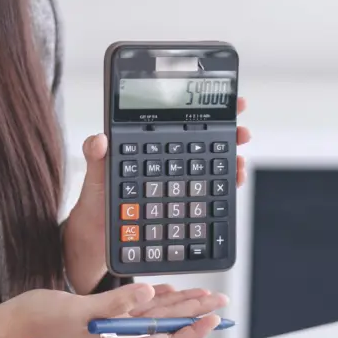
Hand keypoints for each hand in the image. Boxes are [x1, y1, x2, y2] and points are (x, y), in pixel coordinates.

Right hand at [0, 282, 227, 337]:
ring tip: (203, 295)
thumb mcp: (79, 310)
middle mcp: (120, 333)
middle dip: (195, 313)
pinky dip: (154, 298)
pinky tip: (165, 291)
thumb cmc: (40, 322)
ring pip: (155, 316)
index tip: (212, 317)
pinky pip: (136, 307)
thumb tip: (149, 294)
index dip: (192, 329)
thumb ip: (115, 304)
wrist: (15, 324)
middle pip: (167, 326)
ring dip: (180, 305)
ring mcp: (112, 324)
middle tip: (219, 301)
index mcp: (118, 337)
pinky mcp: (102, 314)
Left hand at [75, 97, 251, 216]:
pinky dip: (223, 190)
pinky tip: (232, 185)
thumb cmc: (95, 202)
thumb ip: (96, 156)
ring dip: (230, 163)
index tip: (226, 101)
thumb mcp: (94, 176)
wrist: (98, 236)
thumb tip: (100, 139)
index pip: (179, 123)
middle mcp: (167, 163)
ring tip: (240, 162)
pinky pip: (206, 195)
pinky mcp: (180, 205)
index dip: (204, 111)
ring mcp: (175, 184)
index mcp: (149, 148)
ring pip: (210, 168)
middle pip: (203, 143)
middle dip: (228, 134)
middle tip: (242, 132)